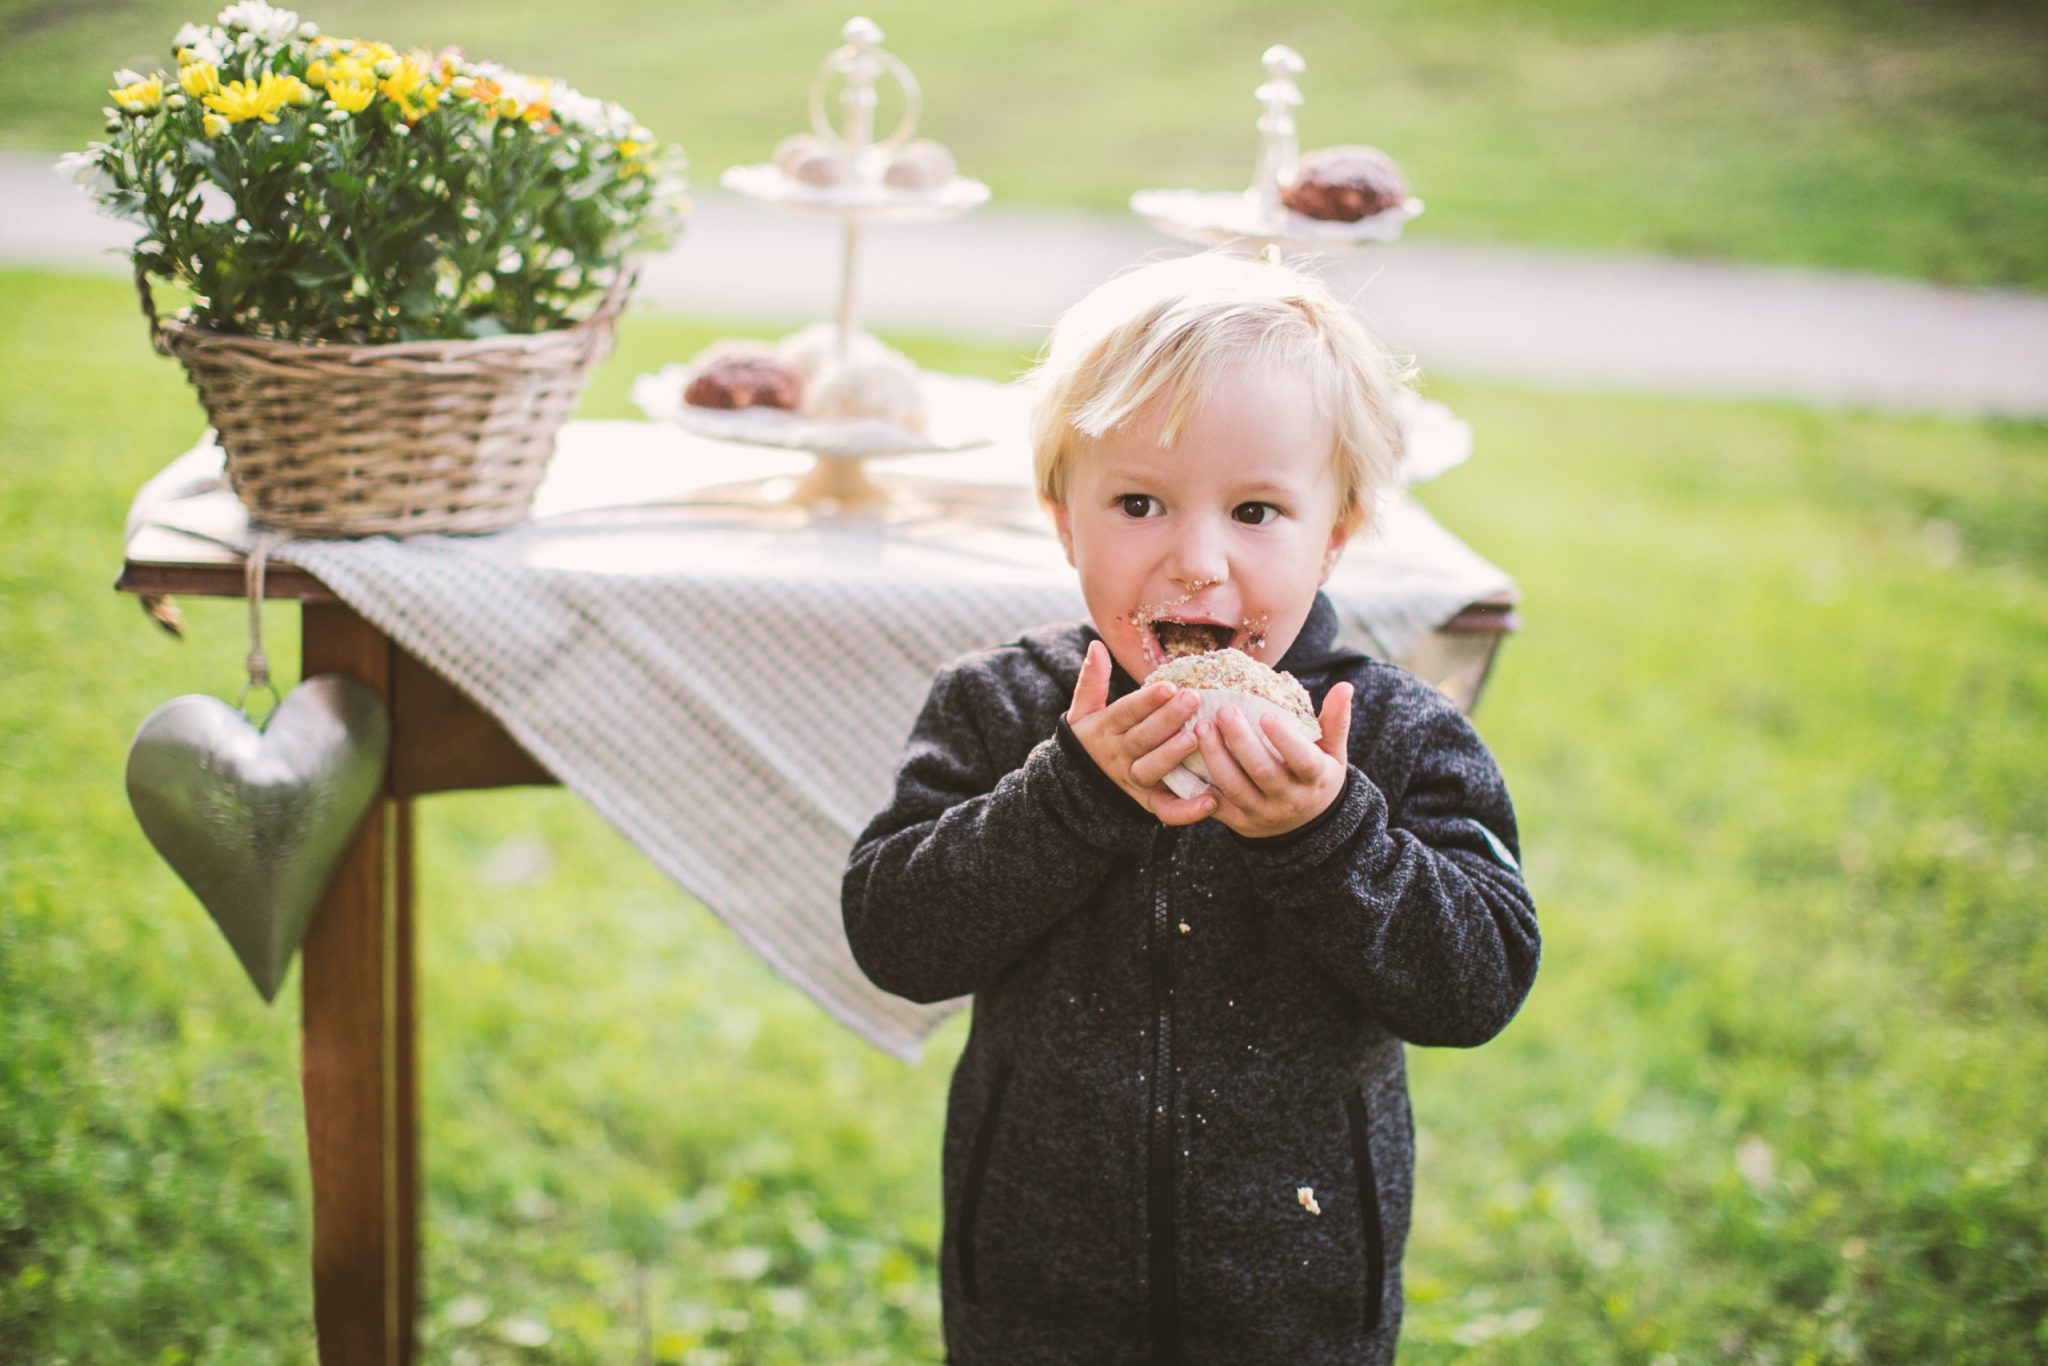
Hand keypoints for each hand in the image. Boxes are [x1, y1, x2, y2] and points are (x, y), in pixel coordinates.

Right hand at [1066, 640, 1217, 825]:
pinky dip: (1186, 810)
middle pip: (1141, 739)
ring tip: (1196, 737)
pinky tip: (1211, 799)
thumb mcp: (1083, 710)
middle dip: (1167, 719)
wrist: (1077, 785)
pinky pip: (1165, 810)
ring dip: (1172, 755)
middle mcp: (1118, 757)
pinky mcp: (1147, 804)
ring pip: (1151, 770)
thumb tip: (1096, 645)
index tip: (1168, 684)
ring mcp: (1132, 782)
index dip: (1145, 701)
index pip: (1124, 713)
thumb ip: (1092, 681)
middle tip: (1193, 698)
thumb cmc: (1092, 738)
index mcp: (1104, 730)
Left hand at [1192, 682, 1352, 838]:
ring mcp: (1261, 812)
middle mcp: (1288, 799)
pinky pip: (1214, 805)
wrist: (1306, 830)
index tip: (1266, 714)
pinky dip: (1197, 783)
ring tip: (1201, 727)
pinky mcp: (1238, 822)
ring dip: (1215, 757)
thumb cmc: (1317, 778)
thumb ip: (1335, 721)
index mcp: (1314, 779)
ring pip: (1234, 787)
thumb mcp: (1332, 754)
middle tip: (1223, 710)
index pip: (1303, 761)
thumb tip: (1345, 686)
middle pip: (1262, 771)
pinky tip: (1185, 756)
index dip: (1285, 740)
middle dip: (1240, 741)